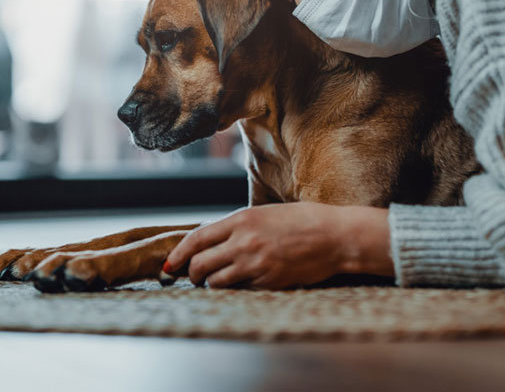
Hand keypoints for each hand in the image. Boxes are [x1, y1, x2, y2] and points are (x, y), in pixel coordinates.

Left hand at [164, 202, 392, 288]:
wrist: (334, 236)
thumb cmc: (303, 221)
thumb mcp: (266, 213)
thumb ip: (239, 226)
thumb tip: (213, 239)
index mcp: (242, 219)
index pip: (197, 238)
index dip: (178, 253)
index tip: (170, 264)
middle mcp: (244, 241)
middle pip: (200, 263)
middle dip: (191, 274)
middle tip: (193, 277)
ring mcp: (255, 263)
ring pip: (216, 281)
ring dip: (211, 284)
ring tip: (216, 282)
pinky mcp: (268, 281)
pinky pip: (240, 290)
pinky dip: (235, 289)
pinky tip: (242, 284)